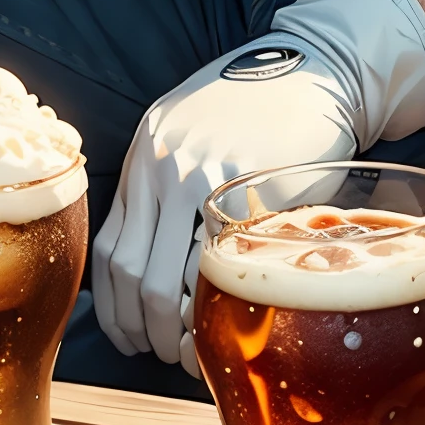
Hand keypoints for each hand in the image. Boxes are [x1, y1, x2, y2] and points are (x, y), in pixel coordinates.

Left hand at [92, 42, 356, 375]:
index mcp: (144, 152)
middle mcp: (162, 165)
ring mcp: (200, 178)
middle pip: (130, 273)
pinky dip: (210, 308)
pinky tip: (221, 322)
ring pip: (161, 280)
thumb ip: (164, 179)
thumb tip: (151, 250)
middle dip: (140, 330)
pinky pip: (211, 266)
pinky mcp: (246, 190)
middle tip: (158, 353)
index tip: (127, 334)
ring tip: (189, 352)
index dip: (113, 306)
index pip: (108, 247)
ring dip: (172, 332)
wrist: (316, 71)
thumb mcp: (192, 127)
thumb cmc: (259, 104)